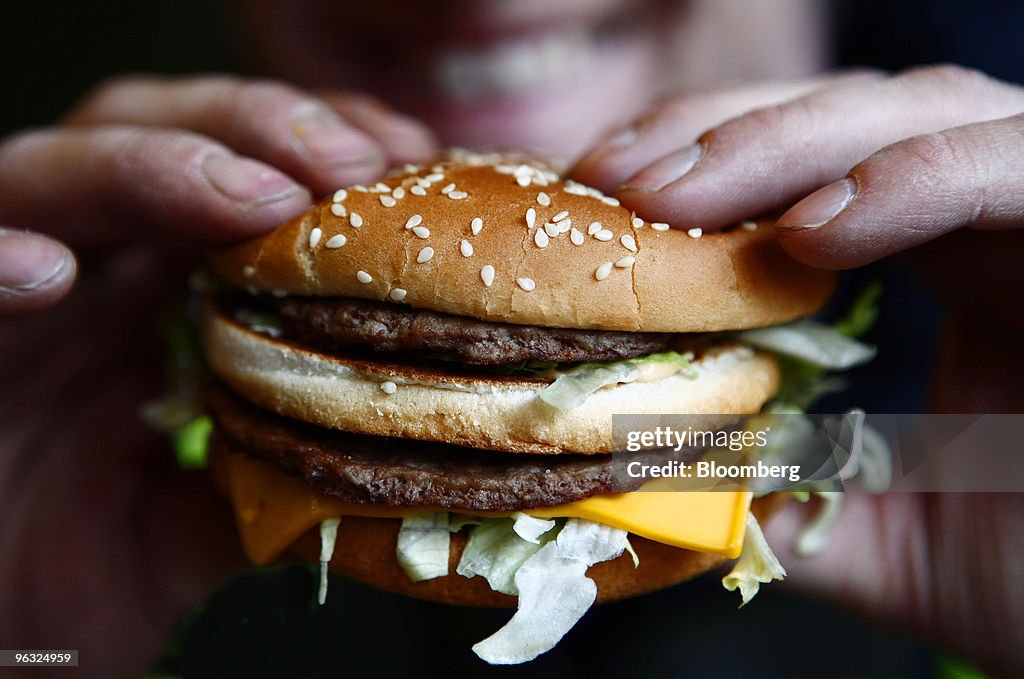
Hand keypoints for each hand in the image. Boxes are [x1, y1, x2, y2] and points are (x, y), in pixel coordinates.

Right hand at [0, 75, 436, 676]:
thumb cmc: (73, 576)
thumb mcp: (197, 532)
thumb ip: (276, 484)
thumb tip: (389, 464)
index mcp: (155, 295)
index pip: (236, 179)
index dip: (320, 151)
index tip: (409, 155)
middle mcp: (80, 274)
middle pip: (155, 138)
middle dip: (258, 131)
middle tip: (350, 159)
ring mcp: (3, 294)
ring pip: (51, 171)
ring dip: (156, 167)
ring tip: (255, 196)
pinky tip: (46, 274)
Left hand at [574, 64, 1023, 675]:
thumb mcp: (883, 542)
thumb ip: (783, 499)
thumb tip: (662, 480)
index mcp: (951, 266)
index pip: (814, 174)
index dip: (703, 166)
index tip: (602, 196)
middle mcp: (1007, 222)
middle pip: (852, 118)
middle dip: (722, 139)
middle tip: (614, 184)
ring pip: (927, 113)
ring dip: (787, 145)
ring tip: (677, 200)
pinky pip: (1023, 167)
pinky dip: (918, 182)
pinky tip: (814, 234)